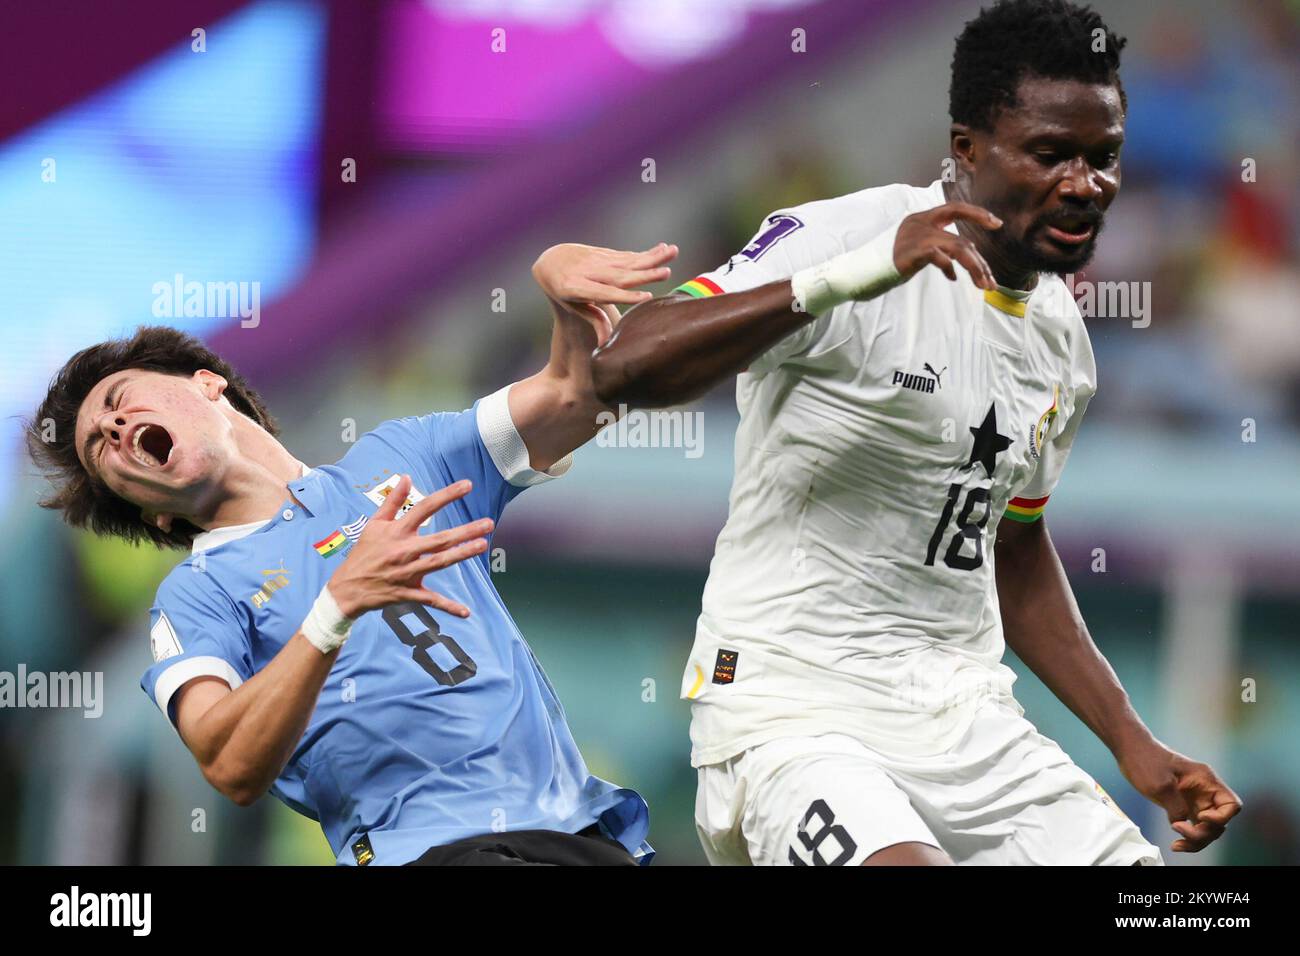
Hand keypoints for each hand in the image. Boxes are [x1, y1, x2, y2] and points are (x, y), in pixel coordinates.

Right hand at [327, 475, 492, 619]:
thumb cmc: (364, 553)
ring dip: (462, 554)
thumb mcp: (374, 524)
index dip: (446, 496)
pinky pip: (430, 600)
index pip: (424, 507)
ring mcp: (407, 572)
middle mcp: (404, 550)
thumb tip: (406, 477)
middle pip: (439, 538)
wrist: (347, 588)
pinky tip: (465, 611)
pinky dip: (447, 607)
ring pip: (439, 562)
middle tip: (488, 523)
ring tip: (482, 545)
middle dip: (465, 531)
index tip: (467, 485)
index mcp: (396, 531)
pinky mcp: (408, 592)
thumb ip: (392, 501)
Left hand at [532, 241, 678, 345]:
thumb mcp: (573, 306)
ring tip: (673, 252)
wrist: (551, 261)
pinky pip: (628, 255)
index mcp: (575, 288)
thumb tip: (605, 342)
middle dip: (644, 275)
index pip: (602, 293)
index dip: (624, 296)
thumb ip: (593, 319)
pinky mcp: (605, 253)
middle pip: (619, 275)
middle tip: (667, 273)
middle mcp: (587, 272)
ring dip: (652, 257)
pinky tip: (663, 249)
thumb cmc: (564, 291)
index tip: (646, 296)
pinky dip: (646, 253)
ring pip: (627, 260)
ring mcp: (597, 260)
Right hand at [893, 201, 1001, 289]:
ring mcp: (916, 236)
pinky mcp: (912, 252)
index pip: (955, 208)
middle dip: (980, 262)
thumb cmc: (891, 262)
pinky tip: (952, 278)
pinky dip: (949, 269)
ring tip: (983, 285)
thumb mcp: (918, 248)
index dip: (977, 214)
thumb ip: (939, 246)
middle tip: (991, 282)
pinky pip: (940, 258)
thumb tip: (968, 250)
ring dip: (974, 268)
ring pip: (957, 248)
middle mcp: (921, 223)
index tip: (997, 223)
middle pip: (961, 239)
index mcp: (922, 219)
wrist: (863, 271)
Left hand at [1118, 743, 1242, 851]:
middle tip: (1178, 830)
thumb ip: (1176, 806)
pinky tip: (1176, 844)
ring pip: (1207, 828)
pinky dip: (1188, 837)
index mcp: (1206, 780)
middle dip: (1204, 833)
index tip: (1200, 817)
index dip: (1221, 817)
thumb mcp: (1160, 785)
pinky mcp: (1182, 805)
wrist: (1130, 750)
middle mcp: (1205, 791)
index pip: (1231, 805)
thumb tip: (1183, 822)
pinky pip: (1193, 826)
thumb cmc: (1146, 760)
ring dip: (1196, 840)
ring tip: (1177, 845)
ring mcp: (1194, 799)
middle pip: (1219, 822)